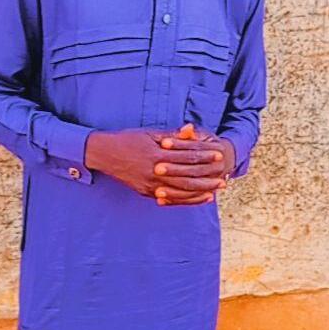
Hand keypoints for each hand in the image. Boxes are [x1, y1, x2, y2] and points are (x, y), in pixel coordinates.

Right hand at [84, 126, 227, 200]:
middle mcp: (155, 171)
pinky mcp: (146, 192)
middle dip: (207, 179)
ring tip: (215, 191)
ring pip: (180, 191)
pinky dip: (186, 200)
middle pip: (187, 177)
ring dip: (200, 192)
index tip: (219, 155)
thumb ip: (173, 135)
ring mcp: (150, 184)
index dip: (205, 156)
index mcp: (158, 153)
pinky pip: (170, 199)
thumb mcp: (151, 134)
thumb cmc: (129, 140)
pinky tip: (199, 199)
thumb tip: (191, 129)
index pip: (187, 156)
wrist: (105, 154)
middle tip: (223, 178)